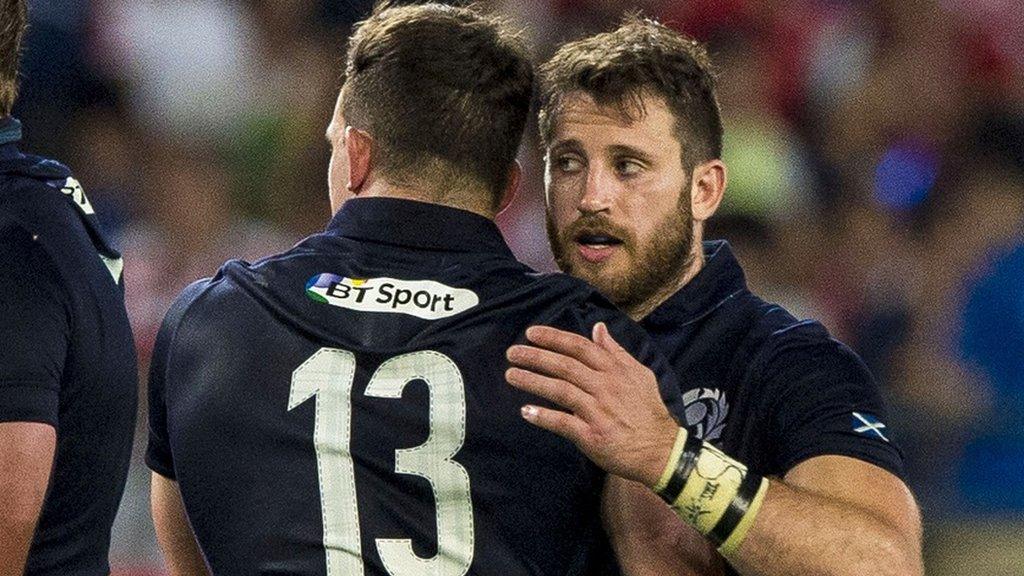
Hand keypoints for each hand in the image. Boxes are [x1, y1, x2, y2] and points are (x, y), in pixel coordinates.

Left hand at [505, 322, 679, 487]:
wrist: (662, 451)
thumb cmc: (649, 411)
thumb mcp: (639, 374)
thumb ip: (616, 351)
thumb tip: (598, 328)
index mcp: (615, 371)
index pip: (580, 348)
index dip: (554, 338)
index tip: (531, 333)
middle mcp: (605, 388)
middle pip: (565, 367)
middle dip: (536, 357)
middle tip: (512, 352)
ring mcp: (598, 412)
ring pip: (561, 391)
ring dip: (533, 382)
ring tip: (511, 375)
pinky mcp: (592, 436)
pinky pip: (563, 423)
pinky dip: (544, 417)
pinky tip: (526, 411)